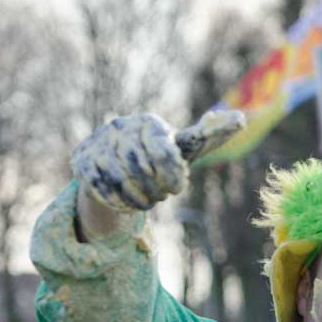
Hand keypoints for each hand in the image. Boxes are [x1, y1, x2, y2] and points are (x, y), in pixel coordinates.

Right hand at [71, 110, 243, 212]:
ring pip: (119, 179)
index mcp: (150, 123)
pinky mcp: (81, 160)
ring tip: (148, 199)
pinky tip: (128, 203)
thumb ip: (212, 135)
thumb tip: (240, 118)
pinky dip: (118, 201)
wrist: (120, 164)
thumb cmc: (162, 156)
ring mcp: (98, 142)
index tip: (177, 188)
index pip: (162, 151)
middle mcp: (120, 127)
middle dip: (155, 188)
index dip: (171, 175)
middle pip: (140, 168)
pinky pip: (100, 187)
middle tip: (163, 194)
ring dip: (138, 197)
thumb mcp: (187, 147)